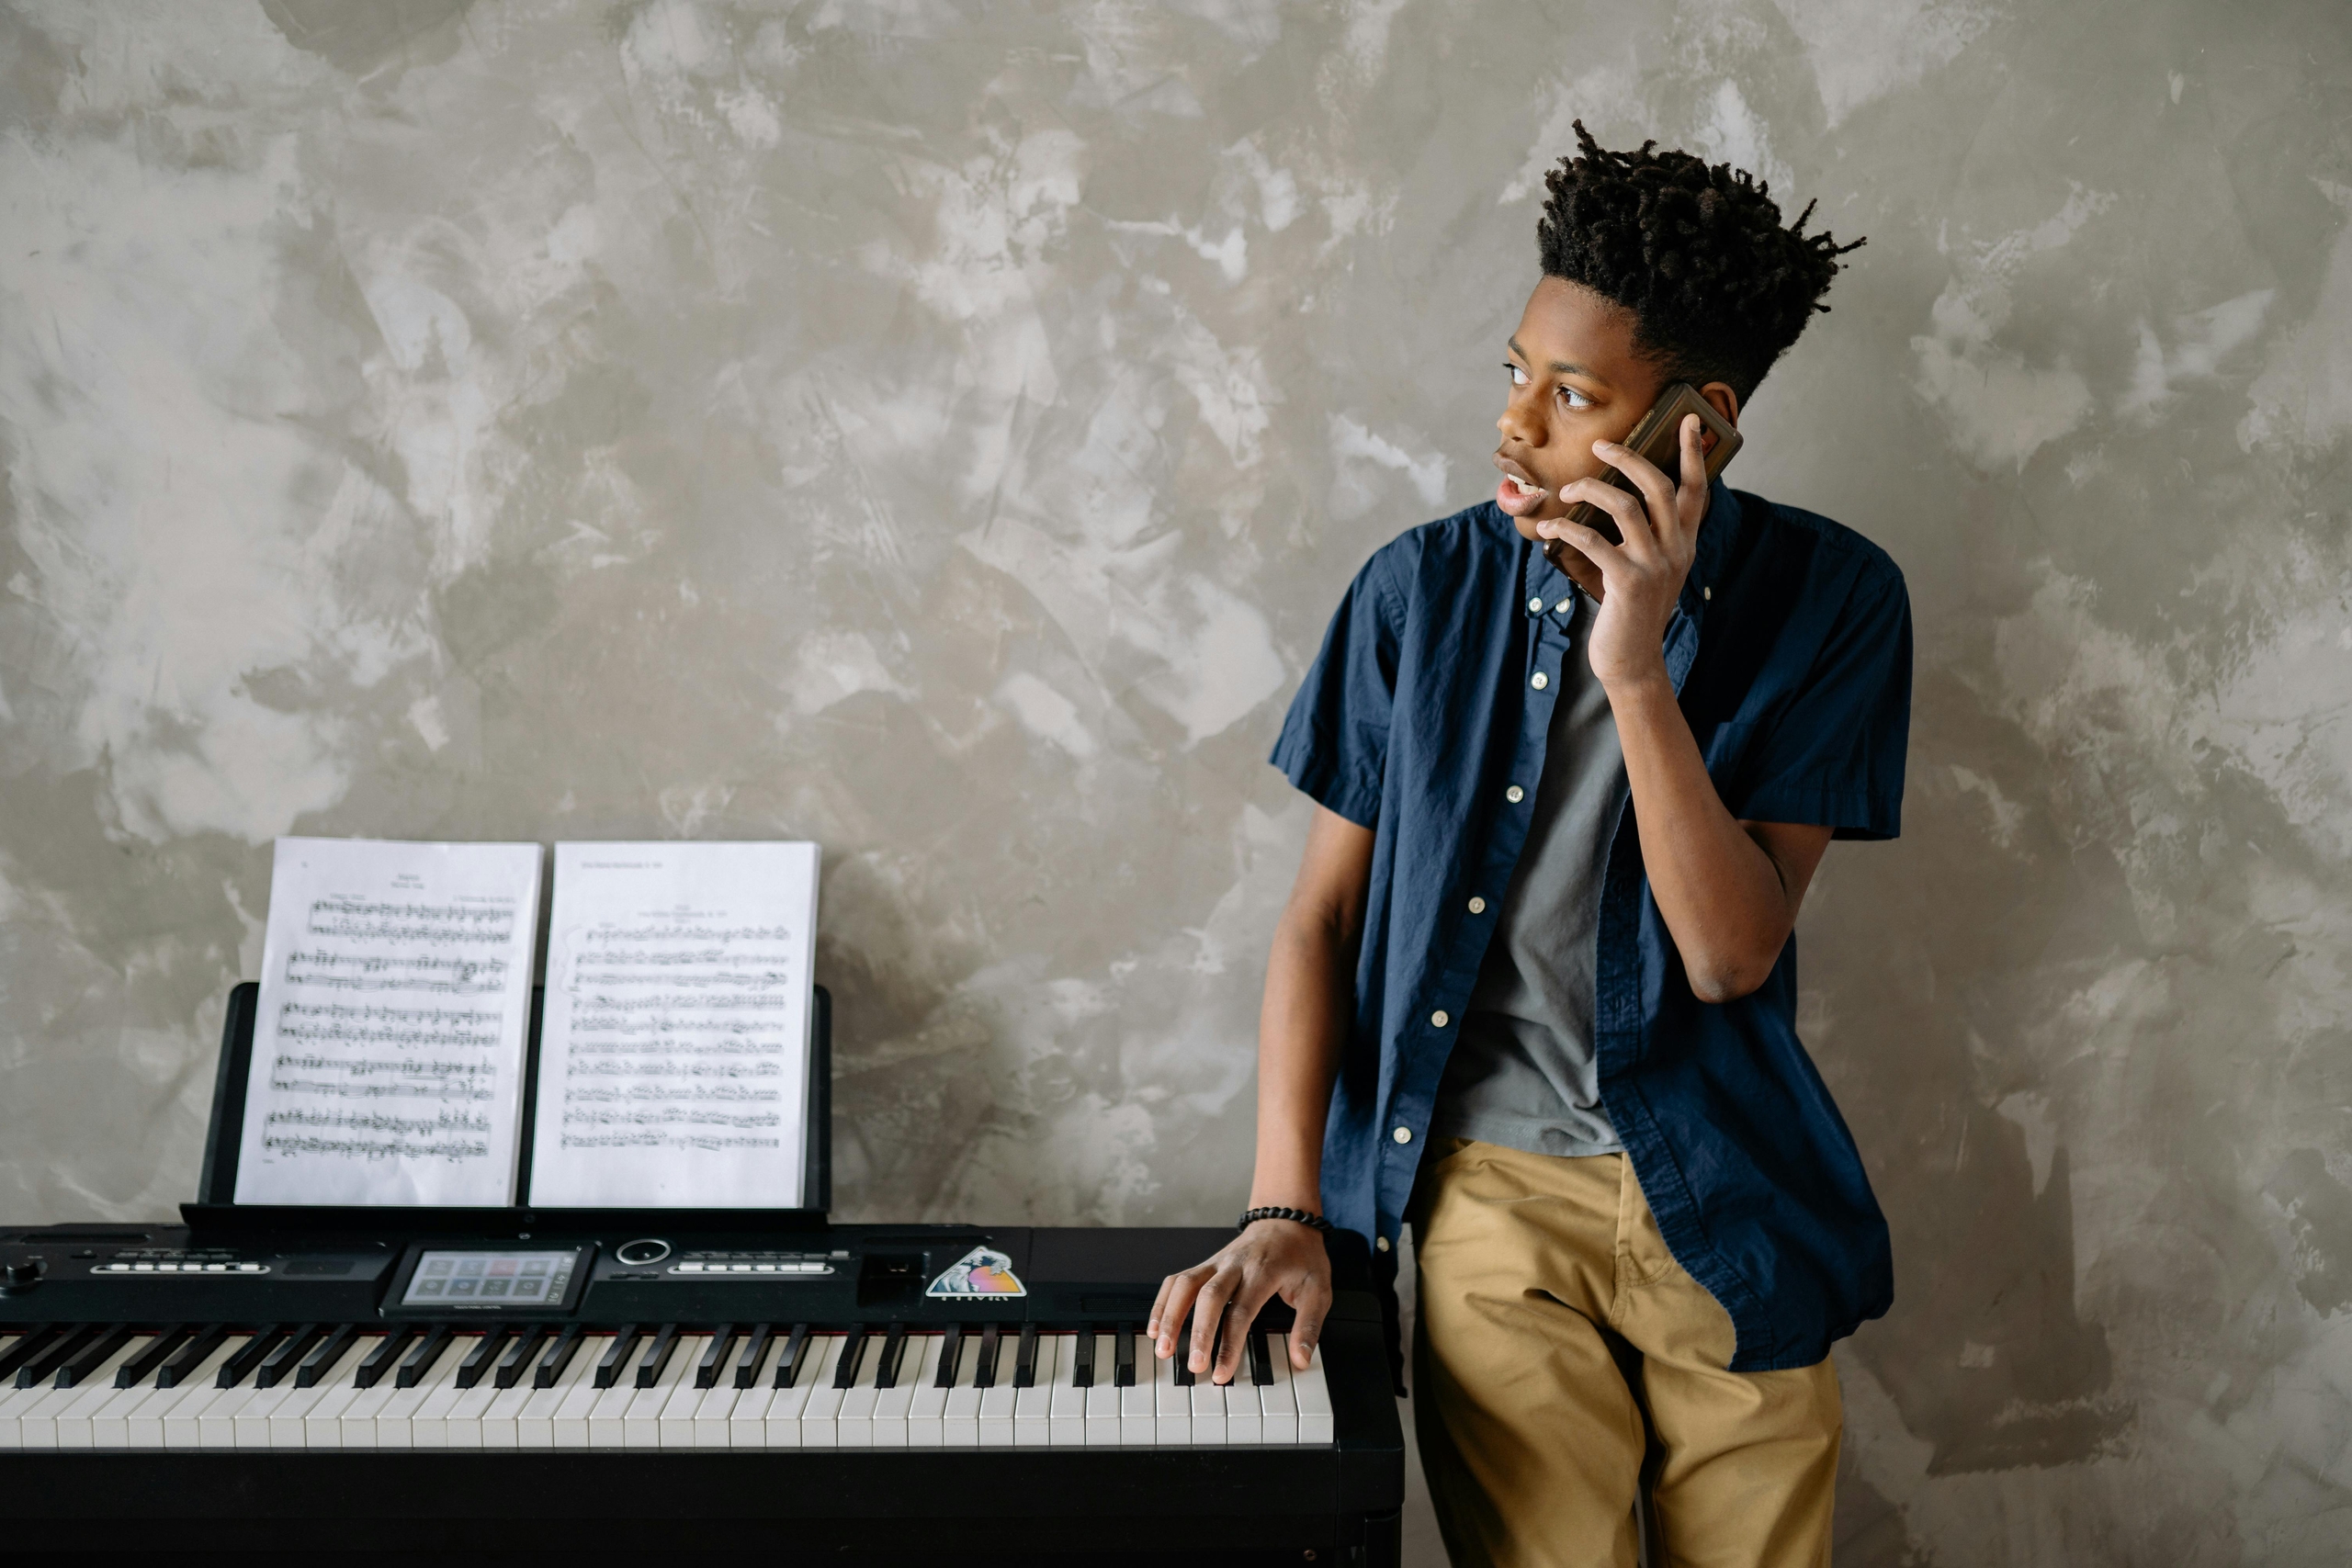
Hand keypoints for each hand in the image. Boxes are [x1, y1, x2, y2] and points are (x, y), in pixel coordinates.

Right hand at [1148, 1219, 1333, 1381]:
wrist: (1286, 1220)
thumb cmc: (1302, 1256)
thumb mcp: (1319, 1289)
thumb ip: (1309, 1326)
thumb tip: (1300, 1360)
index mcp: (1263, 1272)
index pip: (1241, 1311)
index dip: (1228, 1344)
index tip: (1221, 1372)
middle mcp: (1234, 1265)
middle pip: (1208, 1297)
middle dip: (1197, 1333)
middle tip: (1193, 1365)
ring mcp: (1215, 1262)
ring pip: (1184, 1284)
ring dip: (1170, 1316)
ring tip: (1162, 1348)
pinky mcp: (1205, 1265)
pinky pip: (1177, 1281)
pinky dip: (1163, 1303)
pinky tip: (1156, 1327)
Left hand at [1534, 412, 1709, 691]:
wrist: (1632, 661)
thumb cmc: (1632, 611)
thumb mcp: (1651, 570)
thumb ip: (1649, 537)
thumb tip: (1621, 498)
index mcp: (1684, 543)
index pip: (1696, 489)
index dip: (1693, 453)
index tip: (1689, 419)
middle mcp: (1676, 550)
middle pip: (1659, 486)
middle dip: (1629, 458)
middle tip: (1601, 445)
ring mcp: (1654, 566)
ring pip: (1626, 506)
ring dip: (1591, 489)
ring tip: (1567, 489)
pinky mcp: (1628, 583)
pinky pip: (1594, 541)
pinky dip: (1567, 529)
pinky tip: (1549, 529)